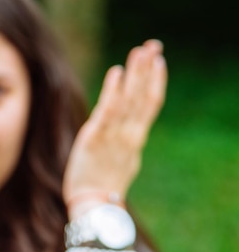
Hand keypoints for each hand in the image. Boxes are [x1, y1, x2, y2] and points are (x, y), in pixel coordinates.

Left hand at [62, 40, 166, 216]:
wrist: (94, 206)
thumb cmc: (102, 185)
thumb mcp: (121, 160)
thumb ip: (124, 141)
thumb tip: (130, 131)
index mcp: (135, 139)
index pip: (150, 104)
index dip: (155, 80)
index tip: (158, 60)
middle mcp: (130, 135)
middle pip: (143, 96)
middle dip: (148, 69)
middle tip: (153, 45)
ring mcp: (114, 136)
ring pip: (130, 99)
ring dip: (135, 74)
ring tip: (140, 51)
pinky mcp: (95, 139)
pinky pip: (108, 111)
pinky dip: (114, 91)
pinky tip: (116, 72)